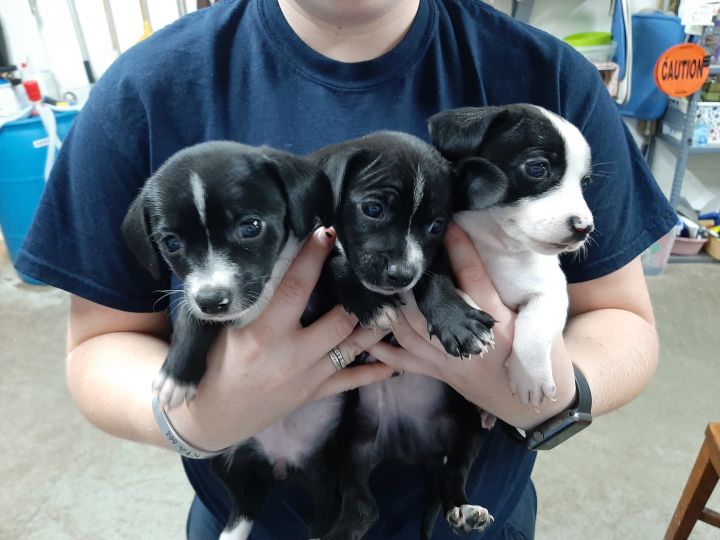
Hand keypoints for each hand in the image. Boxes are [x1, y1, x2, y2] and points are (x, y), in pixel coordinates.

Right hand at [168, 227, 393, 449]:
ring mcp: (307, 378)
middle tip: (374, 271)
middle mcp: (291, 357)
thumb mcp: (225, 329)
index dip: (312, 258)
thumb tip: (275, 262)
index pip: (294, 289)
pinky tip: (393, 360)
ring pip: (353, 348)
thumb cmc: (215, 364)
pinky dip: (374, 371)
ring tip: (395, 305)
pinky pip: (350, 381)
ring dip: (376, 326)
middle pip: (339, 321)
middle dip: (359, 294)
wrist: (211, 416)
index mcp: (263, 335)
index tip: (327, 233)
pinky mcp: (314, 394)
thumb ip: (253, 302)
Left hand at [367, 224, 575, 428]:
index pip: (476, 280)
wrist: (540, 407)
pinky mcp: (443, 374)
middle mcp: (472, 343)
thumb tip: (498, 253)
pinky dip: (385, 350)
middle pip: (434, 307)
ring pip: (413, 332)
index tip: (449, 226)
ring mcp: (452, 361)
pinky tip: (365, 336)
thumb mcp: (543, 321)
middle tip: (397, 257)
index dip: (461, 251)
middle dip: (413, 282)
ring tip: (378, 285)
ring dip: (393, 309)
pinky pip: (407, 362)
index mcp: (502, 325)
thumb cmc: (545, 357)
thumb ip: (517, 292)